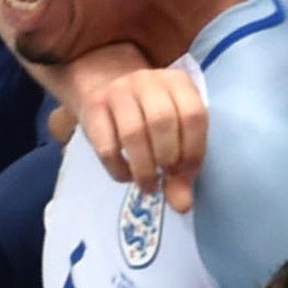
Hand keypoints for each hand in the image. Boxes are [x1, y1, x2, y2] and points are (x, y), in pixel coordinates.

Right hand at [73, 67, 207, 212]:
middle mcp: (148, 80)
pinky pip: (106, 146)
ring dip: (144, 169)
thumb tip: (182, 206)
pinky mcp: (93, 106)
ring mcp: (118, 90)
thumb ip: (182, 169)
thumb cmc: (148, 117)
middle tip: (165, 178)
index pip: (194, 115)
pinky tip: (127, 176)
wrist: (105, 87)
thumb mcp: (173, 134)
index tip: (186, 173)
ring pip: (133, 133)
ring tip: (149, 186)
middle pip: (162, 121)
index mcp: (178, 82)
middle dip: (167, 158)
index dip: (193, 151)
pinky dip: (119, 169)